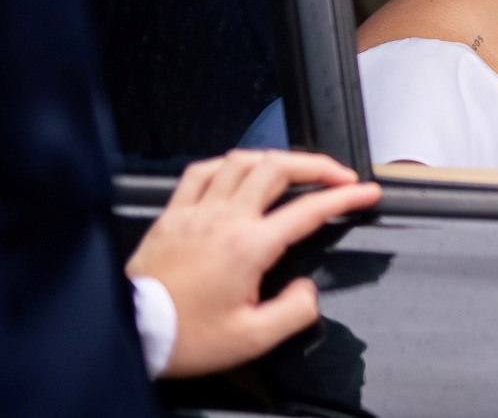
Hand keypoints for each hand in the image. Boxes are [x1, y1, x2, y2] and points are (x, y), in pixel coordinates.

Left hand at [126, 150, 380, 378]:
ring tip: (294, 168)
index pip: (310, 210)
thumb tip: (307, 290)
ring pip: (242, 161)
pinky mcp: (172, 215)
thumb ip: (293, 312)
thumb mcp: (251, 339)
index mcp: (249, 247)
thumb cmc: (184, 336)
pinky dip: (226, 163)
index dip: (345, 198)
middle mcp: (224, 219)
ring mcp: (196, 211)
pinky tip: (236, 169)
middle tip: (338, 175)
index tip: (366, 192)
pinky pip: (201, 172)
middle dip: (317, 165)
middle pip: (278, 168)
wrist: (132, 333)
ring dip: (276, 159)